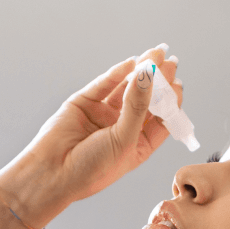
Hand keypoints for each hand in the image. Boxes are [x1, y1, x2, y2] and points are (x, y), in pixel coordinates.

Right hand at [23, 45, 182, 202]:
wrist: (52, 173)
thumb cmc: (91, 169)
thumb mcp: (124, 140)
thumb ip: (137, 106)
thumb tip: (149, 75)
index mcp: (137, 146)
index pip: (160, 120)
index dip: (170, 102)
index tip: (177, 84)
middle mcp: (121, 129)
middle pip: (146, 100)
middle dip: (158, 81)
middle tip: (169, 61)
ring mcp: (103, 115)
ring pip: (126, 88)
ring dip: (140, 72)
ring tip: (154, 55)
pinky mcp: (85, 103)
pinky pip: (104, 85)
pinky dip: (117, 73)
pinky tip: (131, 63)